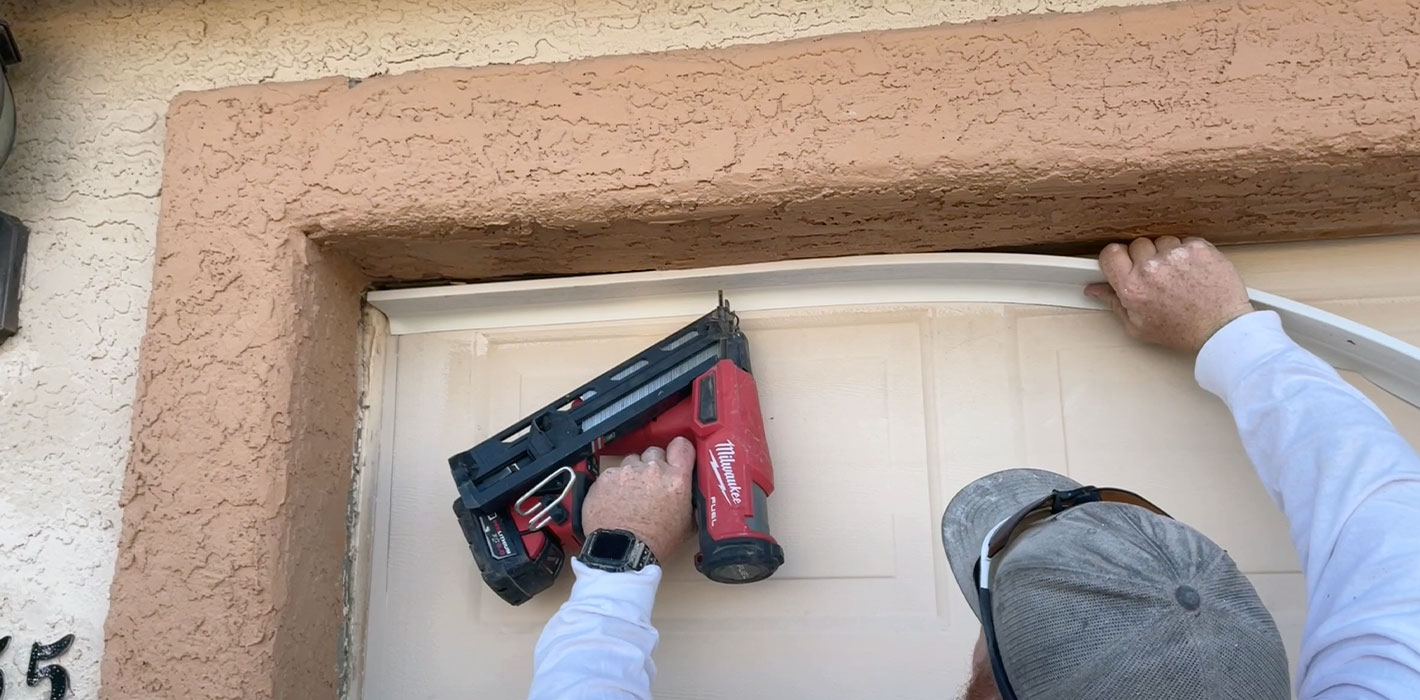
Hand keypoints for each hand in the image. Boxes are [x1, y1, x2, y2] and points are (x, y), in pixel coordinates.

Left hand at [582, 437, 694, 562]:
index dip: (679, 450)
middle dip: (653, 466)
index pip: (682, 445)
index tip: (676, 457)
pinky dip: (613, 484)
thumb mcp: (687, 523)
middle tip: (651, 486)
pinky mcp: (605, 478)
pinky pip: (612, 473)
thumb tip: (691, 492)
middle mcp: (651, 470)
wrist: (623, 553)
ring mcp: (626, 472)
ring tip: (631, 496)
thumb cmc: (655, 542)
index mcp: (676, 479)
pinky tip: (616, 501)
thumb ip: (691, 500)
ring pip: (631, 461)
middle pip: (655, 452)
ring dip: (633, 474)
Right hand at [1084, 236, 1254, 352]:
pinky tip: (1193, 271)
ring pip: (1162, 241)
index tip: (1123, 263)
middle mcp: (1151, 268)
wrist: (1222, 327)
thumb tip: (1095, 289)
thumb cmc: (1182, 331)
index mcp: (1133, 288)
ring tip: (1178, 276)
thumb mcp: (1138, 327)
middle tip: (1157, 277)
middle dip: (1144, 258)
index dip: (1116, 258)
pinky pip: (1185, 241)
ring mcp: (1176, 255)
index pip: (1110, 253)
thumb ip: (1114, 303)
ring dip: (1167, 254)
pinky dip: (1188, 253)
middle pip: (1137, 245)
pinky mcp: (1198, 248)